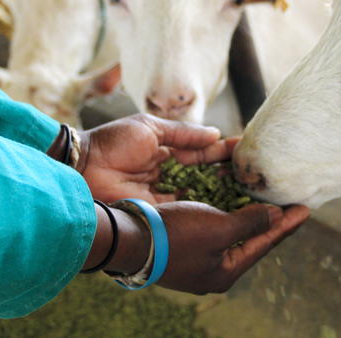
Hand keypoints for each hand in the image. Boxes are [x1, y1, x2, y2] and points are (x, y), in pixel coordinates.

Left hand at [78, 114, 238, 203]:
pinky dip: (206, 208)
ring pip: (201, 194)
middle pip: (207, 176)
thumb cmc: (111, 141)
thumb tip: (215, 134)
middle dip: (230, 175)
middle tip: (259, 174)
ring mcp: (165, 195)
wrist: (81, 167)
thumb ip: (183, 133)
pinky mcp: (159, 212)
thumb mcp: (150, 127)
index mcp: (166, 152)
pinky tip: (229, 206)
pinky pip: (186, 210)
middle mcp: (169, 175)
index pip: (203, 153)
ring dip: (223, 192)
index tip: (249, 150)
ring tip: (251, 190)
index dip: (224, 152)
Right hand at [155, 202, 309, 293]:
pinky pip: (211, 223)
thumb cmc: (176, 235)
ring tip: (264, 195)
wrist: (127, 237)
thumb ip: (251, 223)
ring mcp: (195, 256)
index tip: (306, 208)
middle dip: (268, 220)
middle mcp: (212, 268)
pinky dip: (224, 208)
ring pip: (229, 230)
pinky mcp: (179, 241)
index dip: (286, 225)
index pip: (264, 245)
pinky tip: (230, 195)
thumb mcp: (219, 229)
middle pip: (249, 239)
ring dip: (246, 211)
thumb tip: (275, 216)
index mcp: (225, 272)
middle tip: (289, 202)